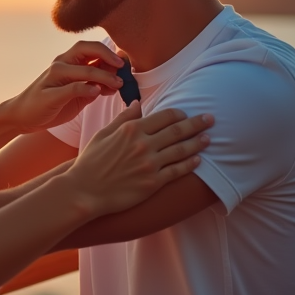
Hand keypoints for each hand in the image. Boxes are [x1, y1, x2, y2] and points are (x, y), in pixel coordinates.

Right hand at [1, 42, 124, 133]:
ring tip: (117, 84)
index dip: (111, 53)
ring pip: (83, 69)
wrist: (23, 116)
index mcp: (69, 61)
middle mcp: (61, 64)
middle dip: (108, 55)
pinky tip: (97, 93)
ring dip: (104, 75)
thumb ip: (95, 85)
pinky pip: (72, 88)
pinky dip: (87, 89)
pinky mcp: (50, 94)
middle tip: (122, 67)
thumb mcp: (78, 93)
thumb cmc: (52, 103)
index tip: (126, 64)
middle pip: (86, 48)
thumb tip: (118, 80)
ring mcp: (54, 77)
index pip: (92, 47)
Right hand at [64, 103, 212, 216]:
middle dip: (197, 123)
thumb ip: (123, 118)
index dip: (179, 114)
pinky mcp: (153, 183)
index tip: (186, 113)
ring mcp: (150, 164)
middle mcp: (143, 144)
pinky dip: (190, 164)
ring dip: (198, 142)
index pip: (164, 117)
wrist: (84, 191)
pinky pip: (177, 171)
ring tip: (209, 138)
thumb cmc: (90, 162)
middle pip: (178, 131)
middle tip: (210, 119)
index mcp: (132, 129)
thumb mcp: (103, 134)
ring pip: (182, 150)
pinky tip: (198, 159)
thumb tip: (138, 103)